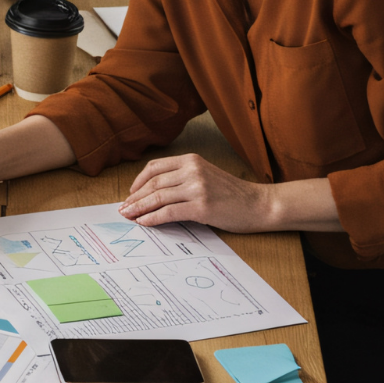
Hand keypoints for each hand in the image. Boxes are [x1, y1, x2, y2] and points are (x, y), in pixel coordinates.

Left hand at [119, 154, 273, 230]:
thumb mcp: (205, 176)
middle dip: (134, 197)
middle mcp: (192, 170)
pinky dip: (153, 218)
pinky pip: (169, 212)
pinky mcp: (202, 207)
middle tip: (123, 208)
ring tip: (129, 216)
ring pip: (158, 198)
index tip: (130, 194)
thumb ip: (182, 178)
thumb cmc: (232, 194)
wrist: (260, 204)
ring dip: (139, 208)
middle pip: (153, 184)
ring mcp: (197, 188)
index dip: (137, 181)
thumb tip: (152, 193)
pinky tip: (145, 223)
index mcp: (191, 160)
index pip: (154, 168)